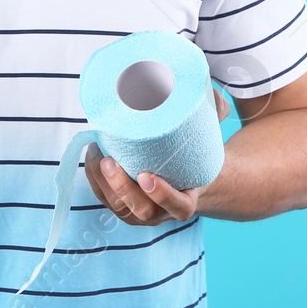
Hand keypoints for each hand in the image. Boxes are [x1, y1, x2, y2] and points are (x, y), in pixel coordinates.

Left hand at [83, 87, 230, 224]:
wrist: (183, 175)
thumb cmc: (192, 152)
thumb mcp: (207, 134)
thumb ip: (214, 115)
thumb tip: (213, 95)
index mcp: (188, 198)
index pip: (179, 207)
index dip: (162, 195)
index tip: (146, 176)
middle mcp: (164, 212)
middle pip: (142, 210)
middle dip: (122, 187)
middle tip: (109, 161)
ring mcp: (142, 212)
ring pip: (119, 206)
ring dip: (102, 182)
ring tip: (97, 152)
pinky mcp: (123, 207)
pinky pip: (105, 200)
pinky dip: (95, 180)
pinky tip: (92, 155)